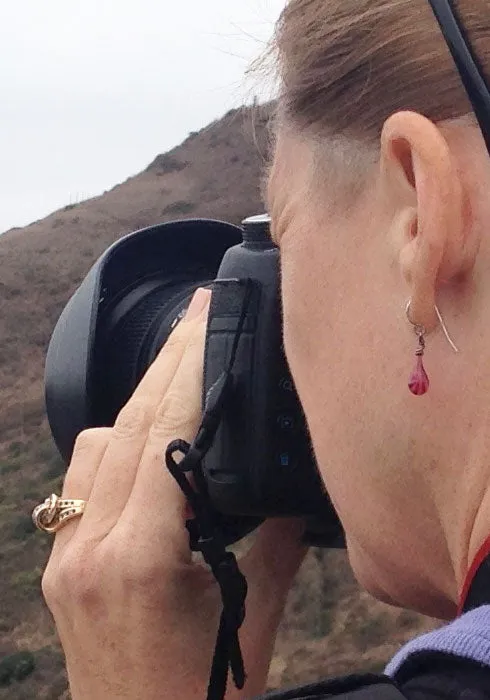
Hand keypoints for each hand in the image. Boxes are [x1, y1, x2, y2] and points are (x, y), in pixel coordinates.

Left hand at [42, 287, 306, 699]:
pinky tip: (142, 428)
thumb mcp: (254, 614)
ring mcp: (65, 554)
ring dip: (139, 397)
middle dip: (166, 361)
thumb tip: (285, 484)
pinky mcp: (59, 561)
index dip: (189, 370)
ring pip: (97, 443)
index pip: (166, 437)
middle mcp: (89, 548)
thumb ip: (273, 540)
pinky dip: (115, 438)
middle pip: (127, 426)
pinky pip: (82, 475)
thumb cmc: (201, 698)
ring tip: (179, 362)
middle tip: (198, 313)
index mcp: (139, 560)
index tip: (207, 319)